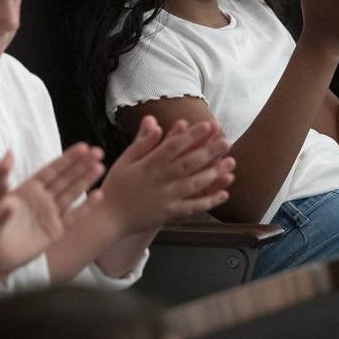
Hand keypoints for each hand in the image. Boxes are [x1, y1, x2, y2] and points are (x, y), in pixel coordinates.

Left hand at [0, 142, 105, 277]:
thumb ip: (3, 176)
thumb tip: (8, 153)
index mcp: (29, 189)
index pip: (52, 170)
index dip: (67, 158)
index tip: (83, 147)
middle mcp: (43, 199)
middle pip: (66, 178)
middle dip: (82, 165)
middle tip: (98, 151)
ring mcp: (50, 215)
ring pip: (72, 193)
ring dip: (86, 180)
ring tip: (100, 167)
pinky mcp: (55, 231)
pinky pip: (73, 216)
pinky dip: (86, 207)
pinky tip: (98, 195)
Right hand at [101, 115, 234, 230]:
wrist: (108, 218)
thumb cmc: (116, 185)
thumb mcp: (125, 160)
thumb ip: (142, 141)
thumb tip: (153, 120)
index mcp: (148, 165)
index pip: (173, 146)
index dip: (191, 135)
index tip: (207, 125)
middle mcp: (160, 181)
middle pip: (188, 164)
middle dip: (209, 152)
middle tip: (226, 141)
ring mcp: (166, 199)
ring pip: (193, 185)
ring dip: (213, 174)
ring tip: (230, 163)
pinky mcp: (169, 214)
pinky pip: (192, 208)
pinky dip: (208, 201)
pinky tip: (224, 194)